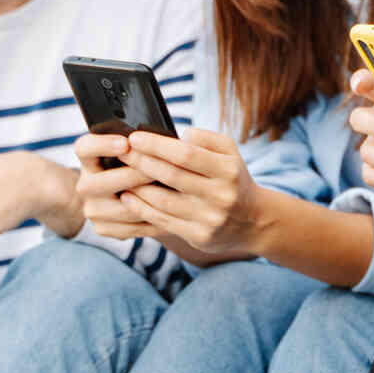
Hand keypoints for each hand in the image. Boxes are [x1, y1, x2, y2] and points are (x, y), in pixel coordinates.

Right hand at [73, 131, 170, 241]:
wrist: (118, 198)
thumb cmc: (134, 167)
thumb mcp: (132, 152)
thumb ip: (143, 146)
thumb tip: (172, 139)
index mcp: (88, 159)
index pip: (85, 148)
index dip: (102, 145)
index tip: (126, 143)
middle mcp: (85, 184)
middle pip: (104, 181)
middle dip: (135, 175)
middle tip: (160, 171)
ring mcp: (92, 209)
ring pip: (123, 208)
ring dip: (150, 201)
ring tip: (175, 194)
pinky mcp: (103, 228)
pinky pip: (132, 227)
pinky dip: (153, 220)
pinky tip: (172, 213)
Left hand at [111, 127, 265, 260]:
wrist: (254, 221)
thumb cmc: (233, 179)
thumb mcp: (230, 153)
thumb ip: (206, 138)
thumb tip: (178, 136)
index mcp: (228, 170)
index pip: (186, 154)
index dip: (157, 146)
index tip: (135, 138)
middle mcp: (221, 195)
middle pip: (172, 176)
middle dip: (141, 162)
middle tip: (120, 153)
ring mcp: (210, 218)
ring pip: (163, 201)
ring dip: (136, 187)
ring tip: (119, 175)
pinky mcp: (199, 236)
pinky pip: (163, 221)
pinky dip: (141, 208)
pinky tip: (128, 198)